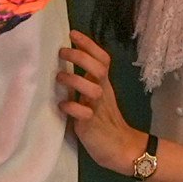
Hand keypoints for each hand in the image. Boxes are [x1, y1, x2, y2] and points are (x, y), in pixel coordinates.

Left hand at [56, 30, 149, 180]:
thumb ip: (85, 84)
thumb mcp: (97, 98)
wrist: (122, 149)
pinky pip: (83, 114)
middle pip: (98, 68)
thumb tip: (63, 67)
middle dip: (80, 56)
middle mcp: (103, 93)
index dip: (89, 44)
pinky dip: (71, 108)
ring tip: (59, 77)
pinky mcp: (92, 126)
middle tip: (63, 51)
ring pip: (92, 89)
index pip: (102, 59)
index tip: (73, 33)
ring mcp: (98, 109)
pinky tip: (62, 106)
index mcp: (104, 85)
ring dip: (74, 80)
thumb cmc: (105, 121)